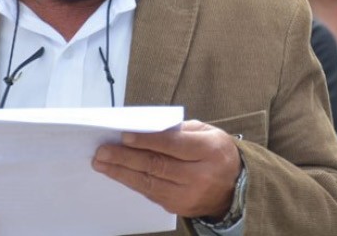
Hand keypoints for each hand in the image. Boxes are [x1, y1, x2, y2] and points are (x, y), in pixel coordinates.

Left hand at [92, 119, 241, 218]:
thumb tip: (147, 129)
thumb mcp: (208, 132)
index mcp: (210, 150)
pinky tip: (119, 174)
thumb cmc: (217, 154)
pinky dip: (133, 182)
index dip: (147, 141)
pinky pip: (151, 193)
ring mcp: (189, 195)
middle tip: (103, 151)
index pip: (174, 145)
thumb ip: (181, 130)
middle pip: (158, 165)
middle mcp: (200, 175)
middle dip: (126, 158)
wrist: (234, 188)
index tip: (124, 136)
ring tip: (102, 163)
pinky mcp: (179, 207)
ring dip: (122, 172)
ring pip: (150, 183)